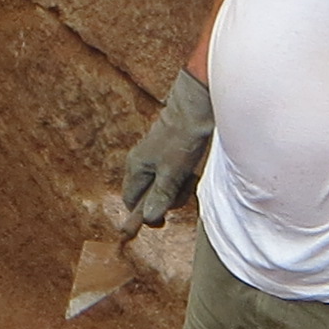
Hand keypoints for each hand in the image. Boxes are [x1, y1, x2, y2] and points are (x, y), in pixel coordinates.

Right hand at [122, 69, 214, 227]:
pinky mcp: (170, 154)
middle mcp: (141, 163)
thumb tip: (148, 219)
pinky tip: (192, 170)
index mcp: (135, 168)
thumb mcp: (171, 174)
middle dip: (166, 199)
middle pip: (148, 196)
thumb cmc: (181, 140)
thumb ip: (159, 197)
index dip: (143, 214)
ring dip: (178, 189)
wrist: (196, 108)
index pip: (131, 201)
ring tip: (189, 177)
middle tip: (181, 191)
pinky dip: (184, 178)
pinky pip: (174, 176)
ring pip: (163, 187)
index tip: (162, 221)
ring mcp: (155, 158)